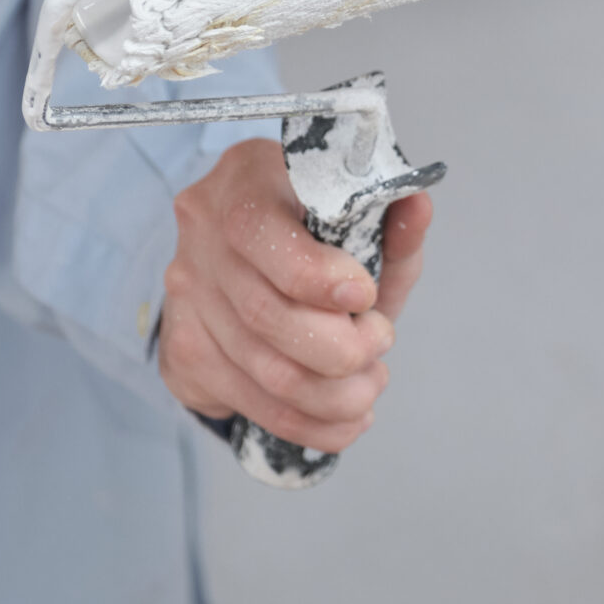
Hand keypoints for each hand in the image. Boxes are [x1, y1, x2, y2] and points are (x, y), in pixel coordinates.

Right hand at [159, 136, 432, 450]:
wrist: (249, 257)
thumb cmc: (318, 234)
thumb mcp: (360, 218)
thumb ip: (391, 221)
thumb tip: (418, 208)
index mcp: (245, 179)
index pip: (259, 232)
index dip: (318, 276)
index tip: (365, 297)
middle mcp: (202, 235)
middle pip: (264, 314)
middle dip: (341, 347)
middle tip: (379, 342)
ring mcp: (188, 296)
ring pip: (262, 371)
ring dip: (334, 394)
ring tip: (371, 384)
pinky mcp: (186, 350)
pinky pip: (250, 403)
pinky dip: (312, 423)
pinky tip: (347, 417)